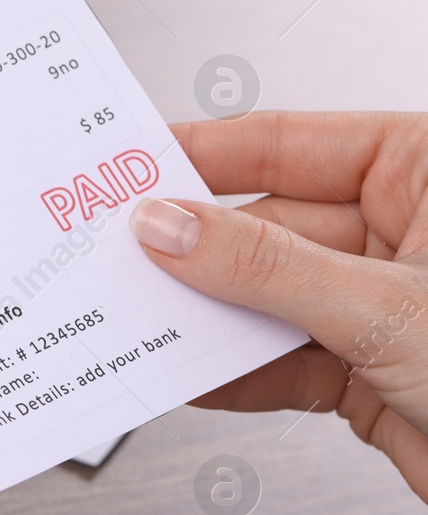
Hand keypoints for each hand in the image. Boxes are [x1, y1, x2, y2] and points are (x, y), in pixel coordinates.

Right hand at [129, 111, 427, 498]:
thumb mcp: (389, 306)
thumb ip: (266, 267)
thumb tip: (171, 226)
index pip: (289, 141)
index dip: (201, 154)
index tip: (129, 165)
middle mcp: (405, 231)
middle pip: (264, 225)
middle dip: (190, 250)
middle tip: (114, 254)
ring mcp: (382, 304)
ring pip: (263, 298)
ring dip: (201, 317)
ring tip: (135, 318)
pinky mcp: (367, 373)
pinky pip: (277, 361)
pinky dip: (229, 373)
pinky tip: (183, 372)